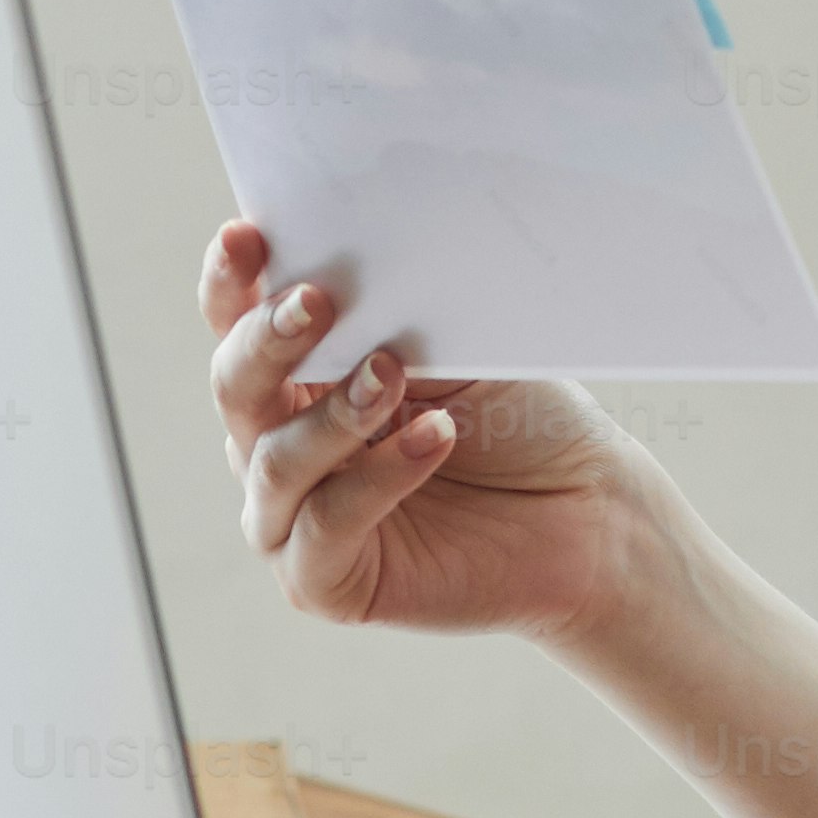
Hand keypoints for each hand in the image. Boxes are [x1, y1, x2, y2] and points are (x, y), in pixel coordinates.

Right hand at [197, 219, 660, 642]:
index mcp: (295, 375)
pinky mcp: (321, 581)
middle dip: (267, 338)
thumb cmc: (517, 419)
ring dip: (334, 413)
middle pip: (235, 386)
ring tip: (393, 371)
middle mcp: (275, 443)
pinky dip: (377, 479)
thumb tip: (348, 255)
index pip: (236, 322)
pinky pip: (323, 527)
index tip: (246, 237)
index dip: (231, 281)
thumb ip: (388, 312)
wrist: (586, 508)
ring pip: (274, 460)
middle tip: (317, 301)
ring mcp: (291, 516)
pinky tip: (432, 439)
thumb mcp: (452, 345)